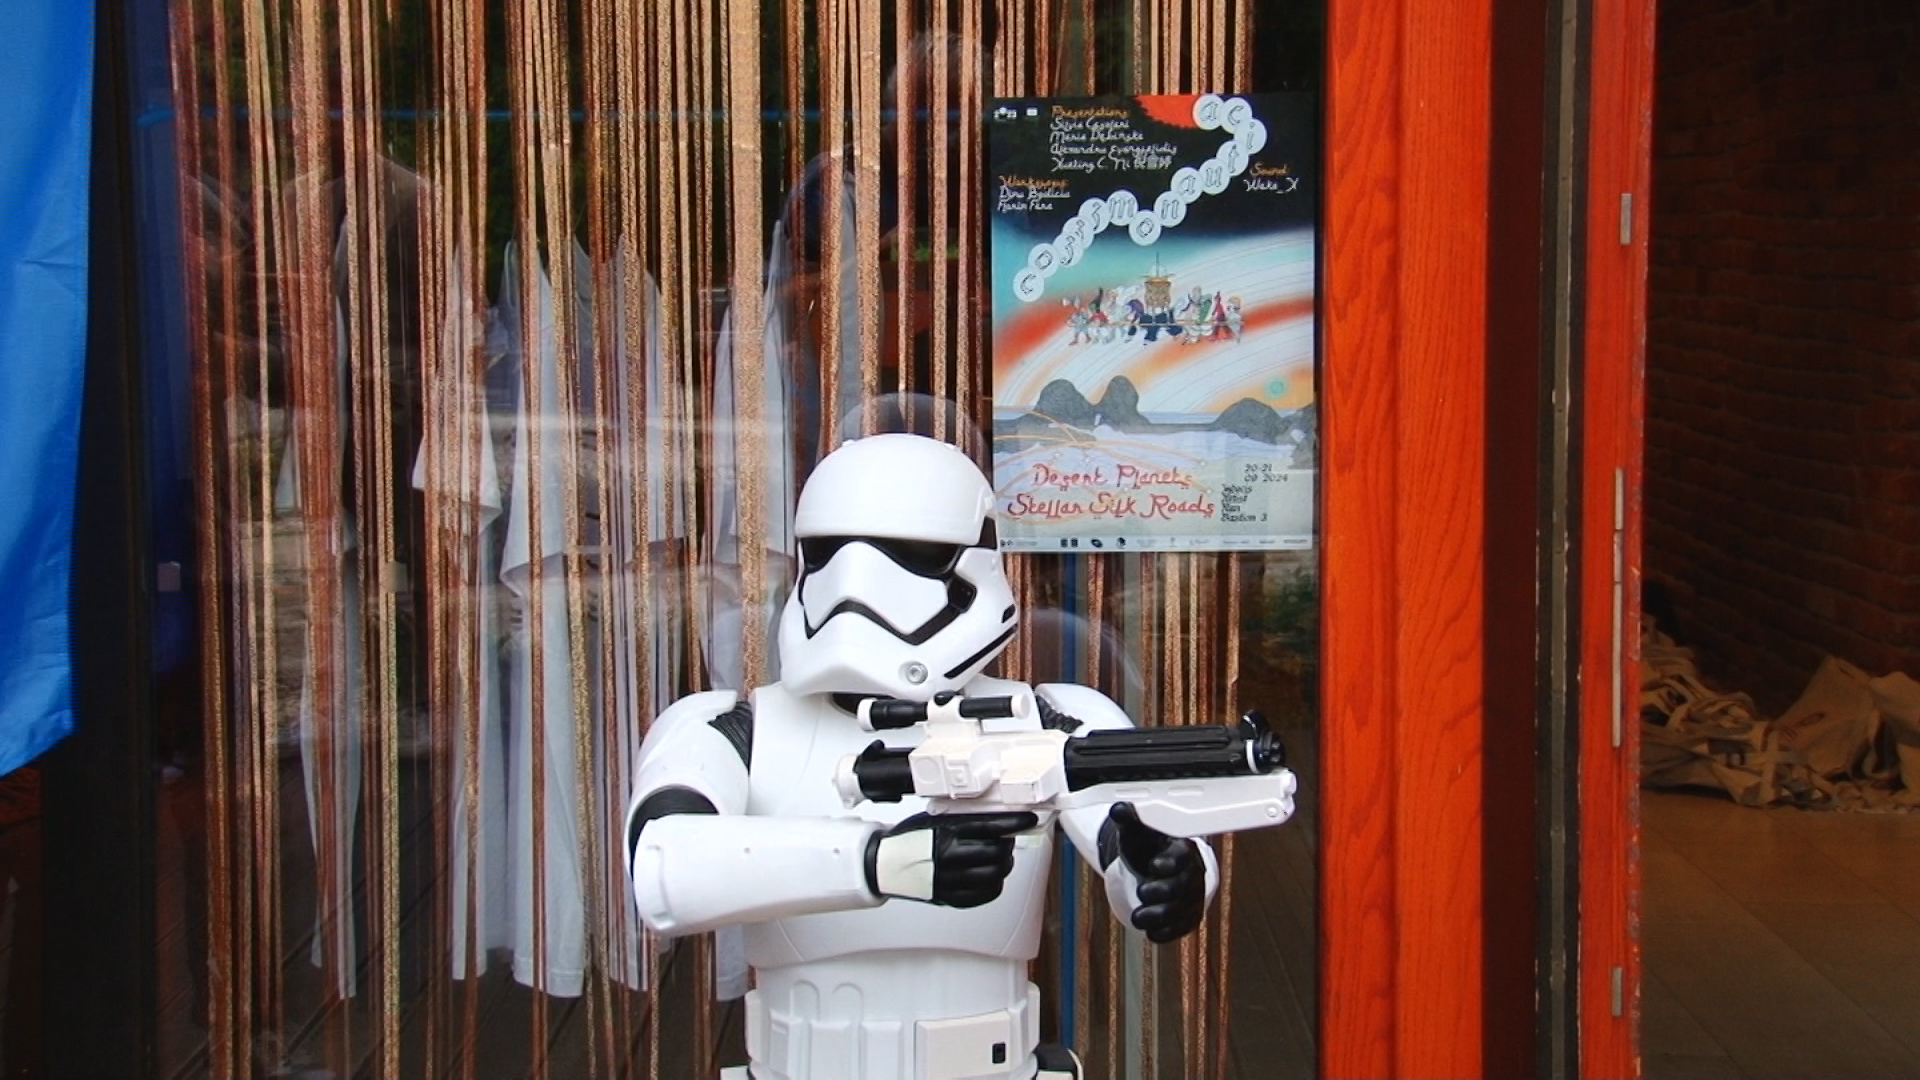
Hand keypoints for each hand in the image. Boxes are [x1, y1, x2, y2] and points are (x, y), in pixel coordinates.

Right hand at [865, 811, 1038, 907]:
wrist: (884, 864)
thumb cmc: (909, 839)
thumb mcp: (935, 819)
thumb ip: (964, 821)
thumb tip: (997, 820)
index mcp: (946, 832)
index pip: (990, 827)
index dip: (1015, 823)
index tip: (1029, 820)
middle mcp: (949, 857)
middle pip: (997, 853)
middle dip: (1008, 846)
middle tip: (1006, 841)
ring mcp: (950, 880)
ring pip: (995, 876)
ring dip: (1003, 865)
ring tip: (999, 859)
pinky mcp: (950, 898)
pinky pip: (984, 895)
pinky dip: (994, 885)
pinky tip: (990, 877)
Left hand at [1102, 802, 1205, 942]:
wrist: (1151, 866)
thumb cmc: (1146, 847)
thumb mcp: (1135, 831)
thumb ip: (1128, 819)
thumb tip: (1119, 808)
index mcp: (1182, 849)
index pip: (1184, 856)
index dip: (1171, 862)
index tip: (1153, 865)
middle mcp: (1193, 873)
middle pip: (1185, 886)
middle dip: (1163, 892)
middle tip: (1142, 892)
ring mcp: (1193, 896)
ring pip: (1183, 910)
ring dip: (1160, 917)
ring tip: (1138, 917)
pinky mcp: (1189, 916)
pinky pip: (1183, 927)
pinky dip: (1167, 933)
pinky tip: (1152, 933)